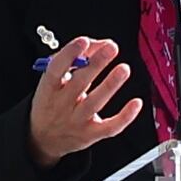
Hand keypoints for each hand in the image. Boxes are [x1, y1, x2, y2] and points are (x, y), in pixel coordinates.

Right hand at [27, 32, 146, 165]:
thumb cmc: (52, 103)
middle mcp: (61, 105)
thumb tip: (100, 44)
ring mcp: (76, 121)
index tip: (83, 41)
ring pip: (95, 103)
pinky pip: (110, 127)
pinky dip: (125, 116)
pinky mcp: (91, 134)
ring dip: (110, 85)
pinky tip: (136, 102)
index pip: (55, 70)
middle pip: (79, 83)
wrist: (44, 139)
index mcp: (49, 89)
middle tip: (111, 48)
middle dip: (96, 64)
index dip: (68, 54)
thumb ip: (75, 59)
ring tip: (124, 69)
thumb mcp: (55, 81)